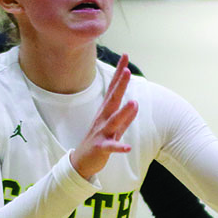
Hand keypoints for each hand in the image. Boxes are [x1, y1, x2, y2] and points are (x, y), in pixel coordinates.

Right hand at [70, 55, 137, 179]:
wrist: (82, 162)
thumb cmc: (99, 142)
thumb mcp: (113, 128)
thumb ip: (125, 117)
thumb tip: (135, 104)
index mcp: (106, 112)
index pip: (113, 89)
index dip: (119, 73)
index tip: (125, 56)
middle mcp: (102, 119)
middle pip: (112, 100)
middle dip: (120, 85)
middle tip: (127, 70)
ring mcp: (101, 133)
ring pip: (113, 121)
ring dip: (123, 112)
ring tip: (134, 103)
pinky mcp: (101, 147)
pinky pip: (111, 147)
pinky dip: (119, 147)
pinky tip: (127, 147)